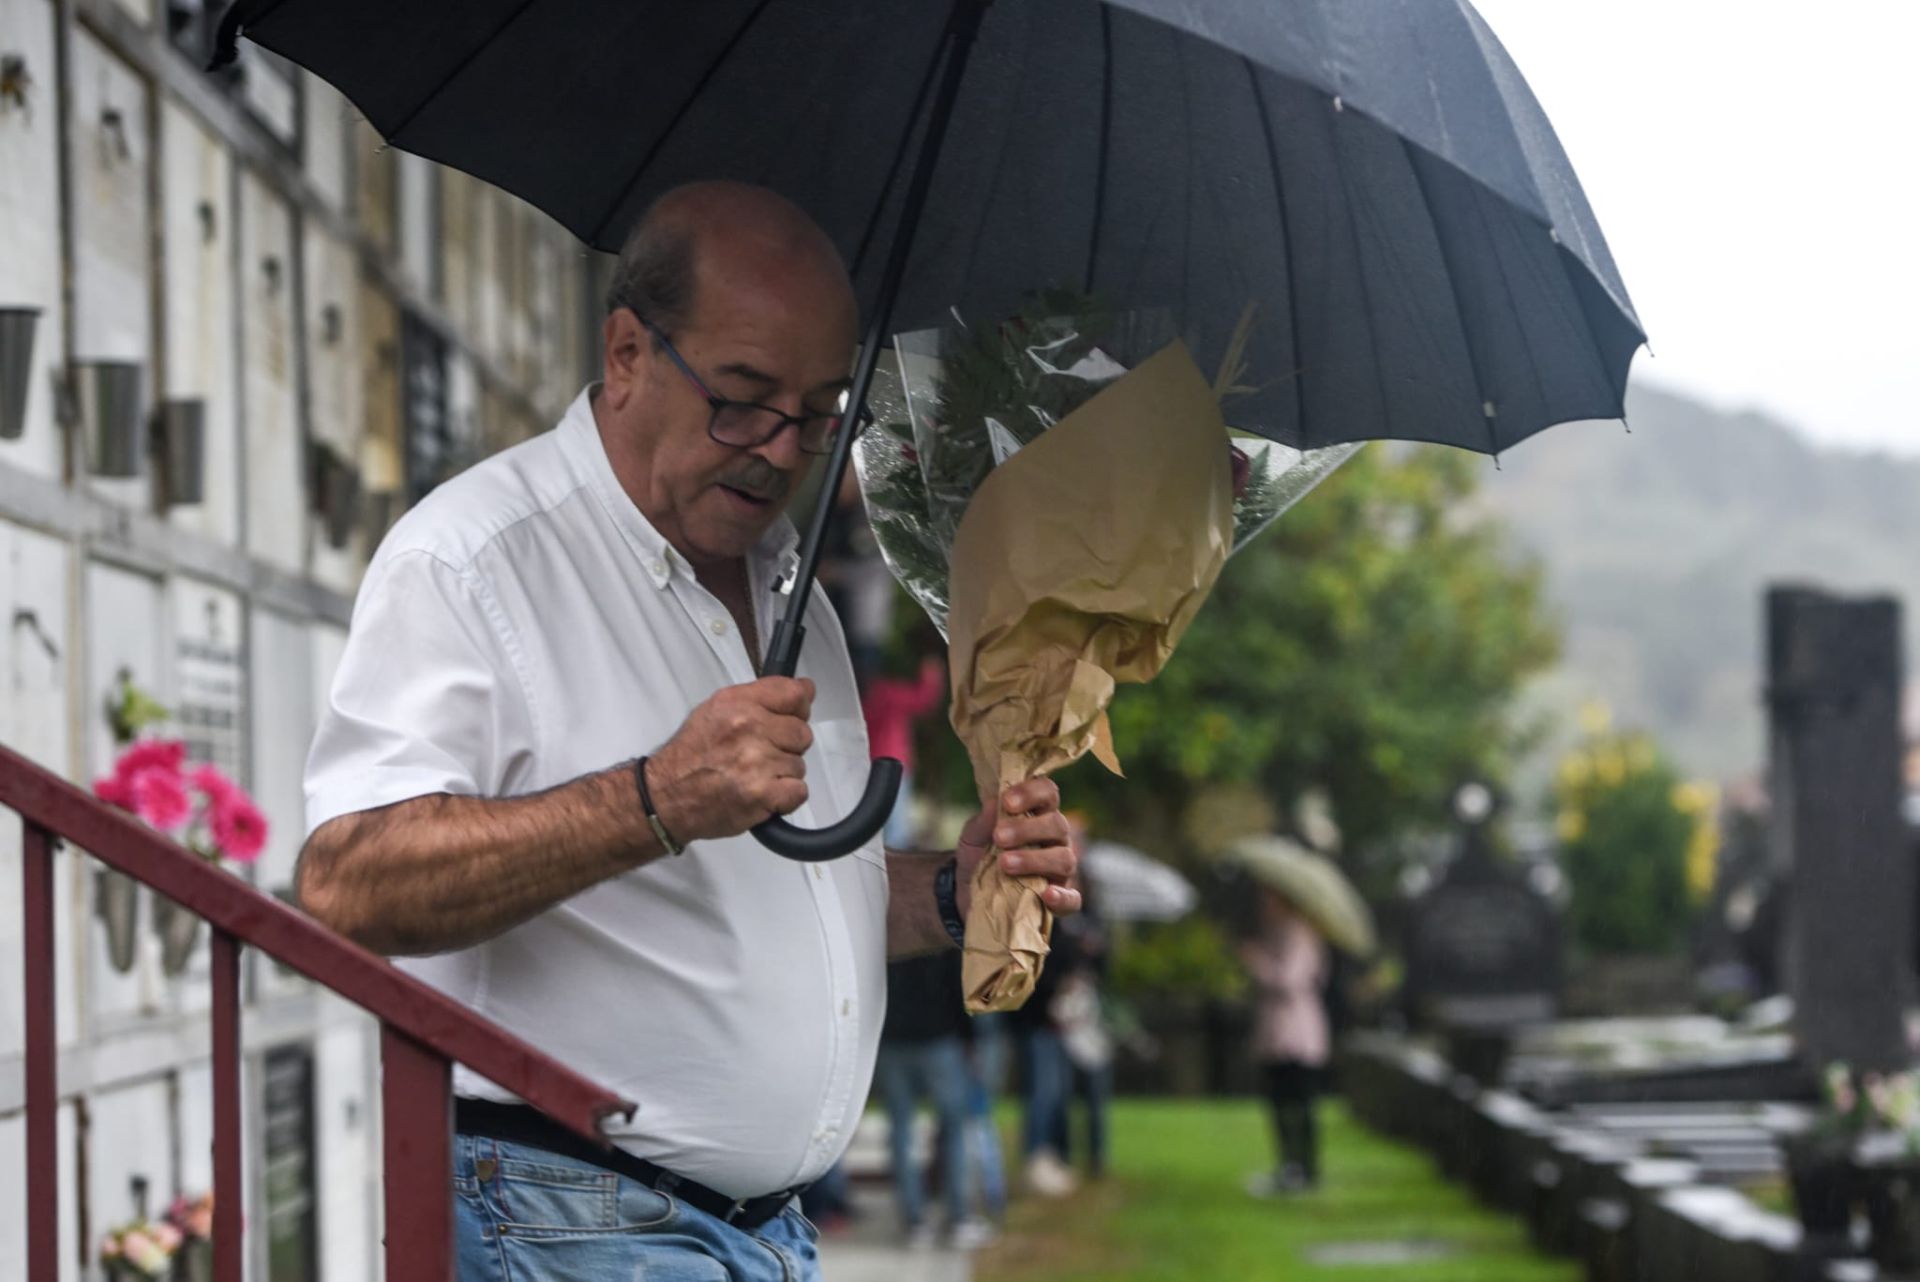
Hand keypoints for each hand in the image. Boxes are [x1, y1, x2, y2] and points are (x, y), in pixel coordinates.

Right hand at [645, 678, 814, 842]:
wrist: (666, 797)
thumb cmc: (690, 756)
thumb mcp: (716, 710)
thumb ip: (759, 698)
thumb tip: (804, 690)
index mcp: (737, 703)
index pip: (793, 693)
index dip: (800, 706)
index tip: (795, 714)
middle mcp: (748, 728)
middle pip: (802, 732)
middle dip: (787, 745)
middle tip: (761, 754)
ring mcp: (756, 762)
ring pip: (799, 764)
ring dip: (782, 773)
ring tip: (754, 775)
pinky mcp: (762, 794)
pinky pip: (799, 791)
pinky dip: (785, 797)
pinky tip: (763, 792)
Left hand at [956, 779, 1079, 915]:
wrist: (968, 892)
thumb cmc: (978, 855)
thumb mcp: (973, 836)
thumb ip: (984, 821)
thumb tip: (994, 802)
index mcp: (1038, 814)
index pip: (1047, 792)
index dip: (1031, 793)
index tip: (1007, 802)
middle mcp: (1055, 838)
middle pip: (1058, 825)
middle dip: (1028, 829)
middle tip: (998, 837)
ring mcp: (1060, 869)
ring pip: (1064, 859)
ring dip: (1035, 860)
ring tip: (1004, 864)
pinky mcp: (1060, 899)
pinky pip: (1072, 899)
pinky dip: (1063, 898)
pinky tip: (1046, 895)